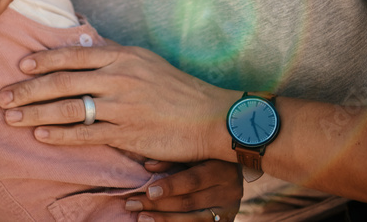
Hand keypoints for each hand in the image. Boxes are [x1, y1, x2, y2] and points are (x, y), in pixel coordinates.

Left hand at [0, 44, 238, 162]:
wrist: (210, 116)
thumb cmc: (175, 88)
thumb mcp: (144, 60)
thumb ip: (112, 54)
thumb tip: (83, 46)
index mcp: (121, 57)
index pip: (72, 55)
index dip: (43, 60)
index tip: (20, 65)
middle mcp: (118, 78)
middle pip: (62, 81)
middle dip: (27, 89)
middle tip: (2, 96)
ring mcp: (122, 106)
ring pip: (69, 107)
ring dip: (36, 113)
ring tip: (11, 117)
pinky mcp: (127, 133)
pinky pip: (86, 134)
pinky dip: (61, 135)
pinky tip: (41, 136)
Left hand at [125, 160, 242, 221]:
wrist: (234, 170)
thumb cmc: (207, 156)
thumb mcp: (194, 152)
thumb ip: (173, 158)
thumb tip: (147, 166)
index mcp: (220, 170)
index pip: (193, 180)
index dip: (170, 187)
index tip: (148, 191)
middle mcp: (228, 192)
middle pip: (189, 203)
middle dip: (158, 205)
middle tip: (132, 204)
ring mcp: (228, 211)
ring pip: (193, 220)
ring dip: (165, 220)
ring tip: (142, 218)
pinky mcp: (226, 221)